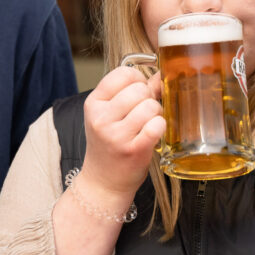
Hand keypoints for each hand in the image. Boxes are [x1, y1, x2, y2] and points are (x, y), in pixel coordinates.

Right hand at [80, 65, 164, 199]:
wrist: (103, 182)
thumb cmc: (108, 145)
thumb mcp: (108, 115)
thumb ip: (129, 93)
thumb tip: (159, 76)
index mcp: (93, 103)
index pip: (123, 73)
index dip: (137, 80)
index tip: (137, 92)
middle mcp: (101, 117)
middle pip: (140, 89)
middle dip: (148, 98)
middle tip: (142, 112)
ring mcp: (116, 135)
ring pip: (151, 106)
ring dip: (155, 114)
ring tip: (147, 124)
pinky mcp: (134, 150)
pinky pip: (157, 125)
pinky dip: (160, 127)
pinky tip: (152, 133)